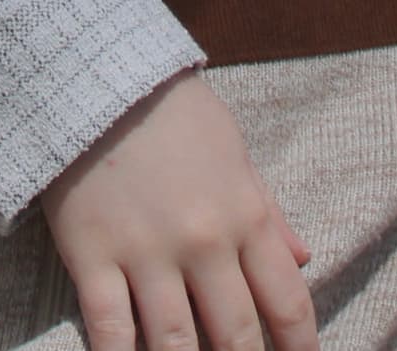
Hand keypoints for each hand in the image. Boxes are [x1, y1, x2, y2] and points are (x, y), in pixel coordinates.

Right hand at [41, 70, 317, 350]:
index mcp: (244, 214)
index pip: (287, 301)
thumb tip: (304, 258)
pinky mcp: (93, 257)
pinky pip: (110, 329)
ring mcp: (146, 253)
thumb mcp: (234, 151)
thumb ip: (268, 211)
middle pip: (236, 334)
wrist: (96, 73)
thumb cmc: (172, 111)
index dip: (300, 348)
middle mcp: (203, 242)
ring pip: (176, 344)